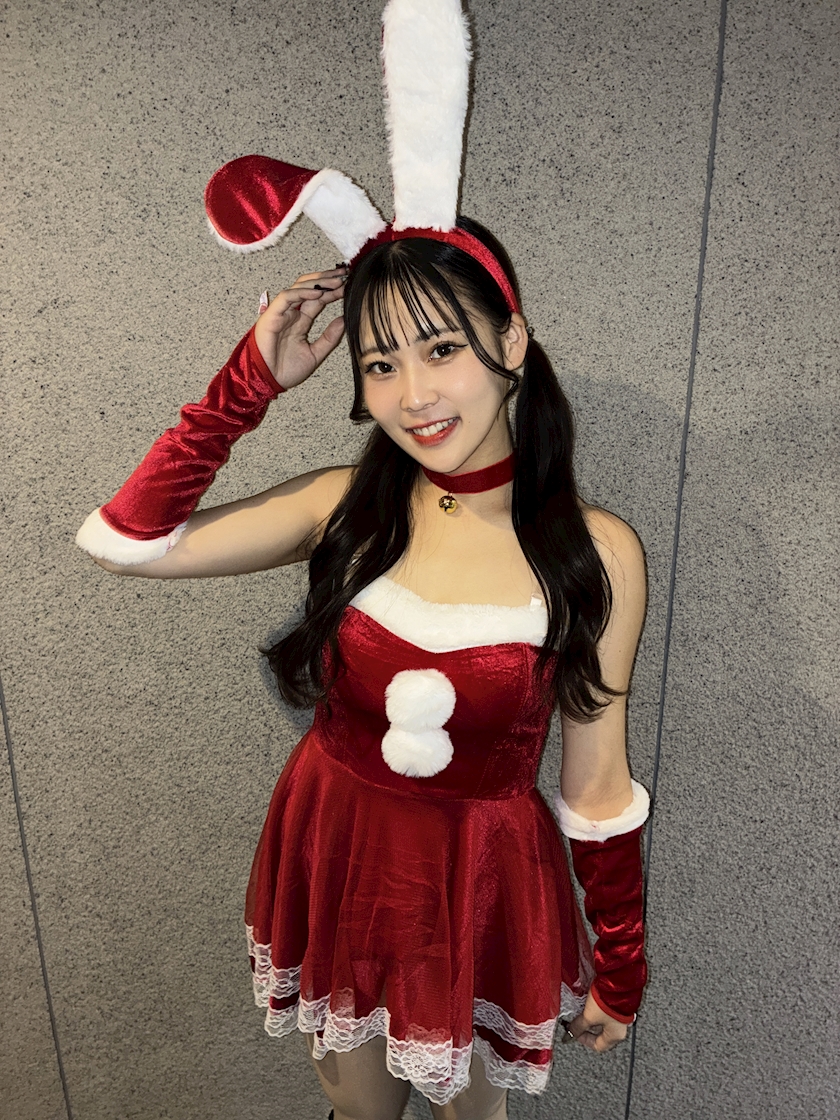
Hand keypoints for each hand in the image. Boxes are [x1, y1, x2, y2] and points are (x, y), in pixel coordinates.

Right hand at [253, 267, 347, 388]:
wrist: (269, 382)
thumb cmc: (286, 371)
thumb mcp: (315, 353)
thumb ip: (329, 337)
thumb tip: (344, 320)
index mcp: (301, 321)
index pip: (319, 299)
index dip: (333, 292)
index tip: (348, 287)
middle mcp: (292, 313)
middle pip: (310, 288)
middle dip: (327, 280)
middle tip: (345, 275)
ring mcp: (282, 312)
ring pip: (299, 287)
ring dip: (318, 282)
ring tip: (336, 281)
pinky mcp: (272, 315)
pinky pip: (286, 297)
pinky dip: (302, 292)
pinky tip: (318, 293)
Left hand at [564, 992, 628, 1052]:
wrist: (618, 984)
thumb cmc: (607, 1003)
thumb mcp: (589, 1016)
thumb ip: (578, 1026)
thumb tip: (570, 1033)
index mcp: (615, 1036)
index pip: (598, 1046)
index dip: (584, 1040)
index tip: (575, 1032)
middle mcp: (620, 1028)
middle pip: (600, 1033)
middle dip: (587, 1028)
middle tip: (577, 1021)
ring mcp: (620, 1015)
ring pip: (602, 1021)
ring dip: (590, 1017)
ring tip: (582, 1010)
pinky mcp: (618, 1004)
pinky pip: (605, 1011)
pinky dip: (596, 1009)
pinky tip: (590, 1002)